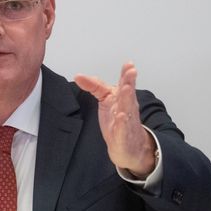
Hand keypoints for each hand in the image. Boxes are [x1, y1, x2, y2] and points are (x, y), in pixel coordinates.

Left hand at [74, 62, 155, 177]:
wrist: (127, 146)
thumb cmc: (117, 120)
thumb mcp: (105, 99)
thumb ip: (95, 86)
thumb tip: (79, 76)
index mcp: (123, 97)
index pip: (125, 83)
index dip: (127, 74)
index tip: (129, 64)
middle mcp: (127, 107)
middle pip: (128, 93)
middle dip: (129, 82)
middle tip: (131, 71)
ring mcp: (127, 121)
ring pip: (128, 108)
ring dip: (127, 98)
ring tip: (126, 88)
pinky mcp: (123, 136)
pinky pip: (123, 128)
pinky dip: (122, 123)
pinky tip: (121, 116)